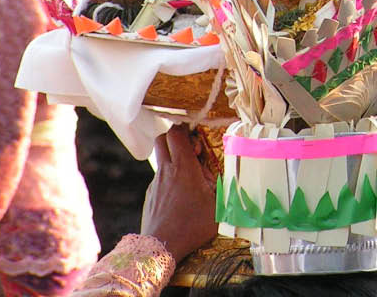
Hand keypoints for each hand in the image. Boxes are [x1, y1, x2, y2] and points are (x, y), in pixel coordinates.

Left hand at [141, 124, 217, 259]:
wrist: (161, 246)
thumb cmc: (193, 225)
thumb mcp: (218, 205)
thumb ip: (222, 185)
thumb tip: (226, 173)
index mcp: (183, 168)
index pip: (176, 133)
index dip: (185, 130)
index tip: (197, 140)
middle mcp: (166, 171)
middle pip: (162, 139)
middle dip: (176, 138)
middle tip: (191, 150)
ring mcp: (155, 183)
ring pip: (161, 159)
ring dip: (174, 159)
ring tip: (190, 177)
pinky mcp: (150, 195)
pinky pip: (159, 178)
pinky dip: (169, 178)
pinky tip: (180, 195)